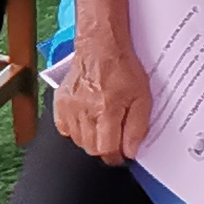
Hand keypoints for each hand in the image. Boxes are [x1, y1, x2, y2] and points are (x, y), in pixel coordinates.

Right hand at [56, 32, 151, 165]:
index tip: (123, 154)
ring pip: (78, 141)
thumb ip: (137, 127)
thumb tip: (130, 151)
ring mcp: (69, 107)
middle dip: (105, 149)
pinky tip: (87, 120)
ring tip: (103, 126)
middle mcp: (85, 110)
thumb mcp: (142, 97)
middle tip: (115, 140)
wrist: (100, 46)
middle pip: (91, 149)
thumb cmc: (122, 68)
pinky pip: (64, 129)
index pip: (107, 150)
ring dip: (92, 140)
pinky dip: (75, 131)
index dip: (116, 156)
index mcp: (107, 110)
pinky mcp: (60, 103)